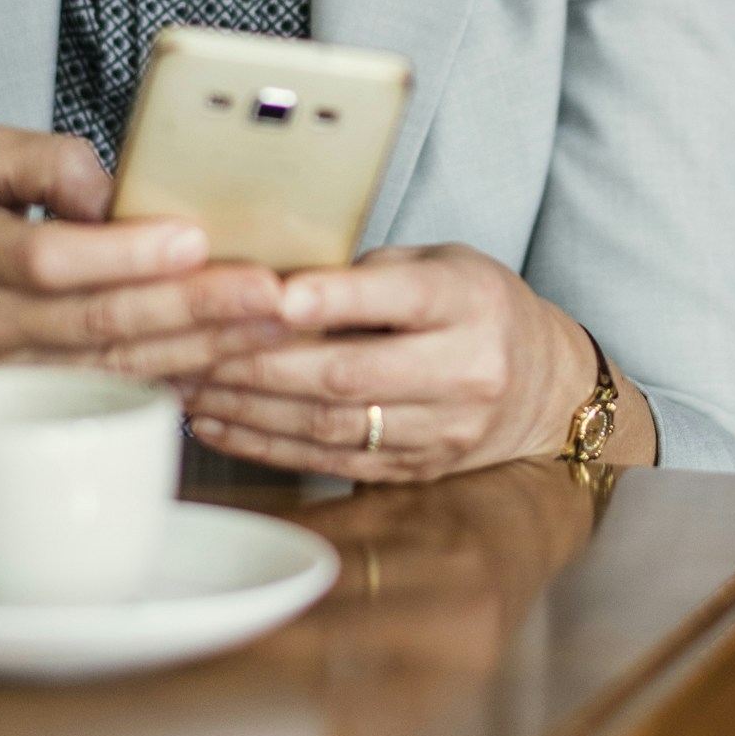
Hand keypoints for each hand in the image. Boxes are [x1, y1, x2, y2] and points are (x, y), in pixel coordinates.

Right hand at [0, 127, 288, 388]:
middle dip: (192, 309)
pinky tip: (229, 366)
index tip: (190, 239)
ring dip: (200, 351)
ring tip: (271, 327)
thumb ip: (43, 158)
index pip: (44, 260)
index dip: (120, 255)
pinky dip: (172, 381)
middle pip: (95, 323)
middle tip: (268, 293)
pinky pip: (106, 394)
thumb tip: (114, 192)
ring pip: (110, 368)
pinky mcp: (22, 407)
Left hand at [184, 243, 614, 480]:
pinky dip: (268, 445)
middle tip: (195, 347)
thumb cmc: (475, 309)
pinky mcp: (417, 469)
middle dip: (263, 364)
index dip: (335, 299)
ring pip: (333, 425)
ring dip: (251, 409)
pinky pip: (330, 462)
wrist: (544, 389)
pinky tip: (220, 424)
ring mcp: (444, 430)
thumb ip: (370, 272)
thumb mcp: (443, 265)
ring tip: (190, 386)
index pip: (400, 300)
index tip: (275, 295)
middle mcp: (466, 371)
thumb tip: (271, 281)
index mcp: (471, 302)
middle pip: (351, 374)